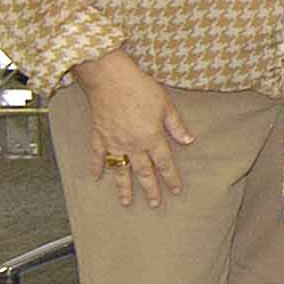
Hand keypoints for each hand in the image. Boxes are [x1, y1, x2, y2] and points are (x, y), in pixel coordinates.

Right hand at [72, 50, 194, 207]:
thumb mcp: (165, 105)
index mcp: (152, 137)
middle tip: (155, 204)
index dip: (171, 177)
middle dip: (151, 189)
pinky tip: (95, 178)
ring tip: (126, 202)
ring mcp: (114, 143)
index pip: (164, 163)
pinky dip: (96, 168)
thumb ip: (176, 125)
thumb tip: (188, 140)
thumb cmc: (139, 88)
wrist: (110, 79)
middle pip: (144, 172)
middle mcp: (133, 145)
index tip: (176, 190)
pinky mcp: (99, 136)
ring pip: (120, 170)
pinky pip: (98, 156)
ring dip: (124, 187)